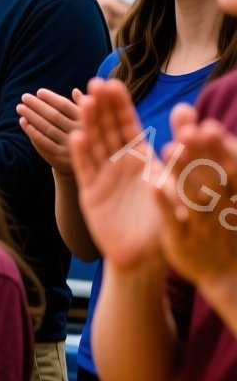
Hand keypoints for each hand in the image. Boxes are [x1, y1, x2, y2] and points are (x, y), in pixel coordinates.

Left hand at [18, 87, 84, 173]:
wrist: (83, 164)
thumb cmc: (84, 135)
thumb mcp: (90, 121)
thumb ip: (83, 108)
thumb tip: (75, 91)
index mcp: (87, 120)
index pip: (66, 106)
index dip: (51, 98)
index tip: (38, 92)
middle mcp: (79, 133)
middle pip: (54, 116)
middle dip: (37, 105)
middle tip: (24, 97)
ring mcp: (69, 147)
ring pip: (47, 128)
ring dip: (31, 117)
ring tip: (20, 108)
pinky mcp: (60, 158)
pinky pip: (43, 142)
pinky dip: (32, 131)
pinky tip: (23, 122)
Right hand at [69, 79, 163, 270]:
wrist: (144, 256)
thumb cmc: (165, 223)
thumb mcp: (176, 189)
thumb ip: (176, 166)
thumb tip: (182, 140)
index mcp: (141, 158)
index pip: (128, 125)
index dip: (119, 105)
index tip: (112, 83)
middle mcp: (120, 164)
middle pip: (108, 129)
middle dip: (102, 107)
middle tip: (95, 83)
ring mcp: (103, 177)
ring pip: (94, 144)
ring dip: (89, 124)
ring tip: (85, 102)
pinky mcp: (91, 194)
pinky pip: (85, 170)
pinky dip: (80, 154)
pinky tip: (76, 137)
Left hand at [153, 104, 236, 287]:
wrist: (224, 272)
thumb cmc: (219, 216)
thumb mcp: (216, 184)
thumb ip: (198, 147)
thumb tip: (181, 108)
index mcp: (235, 190)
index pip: (231, 163)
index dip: (220, 145)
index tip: (207, 125)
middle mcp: (224, 205)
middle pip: (213, 175)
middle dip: (203, 153)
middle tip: (189, 131)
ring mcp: (204, 224)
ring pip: (195, 196)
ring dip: (185, 173)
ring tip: (170, 148)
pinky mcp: (182, 241)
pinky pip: (174, 220)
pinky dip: (166, 204)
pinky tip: (153, 185)